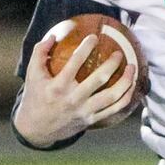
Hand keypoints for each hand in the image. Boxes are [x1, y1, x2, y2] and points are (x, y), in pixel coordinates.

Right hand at [13, 34, 135, 147]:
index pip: (74, 63)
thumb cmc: (36, 97)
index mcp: (58, 86)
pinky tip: (132, 85)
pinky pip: (115, 109)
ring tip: (132, 68)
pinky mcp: (92, 120)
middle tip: (119, 53)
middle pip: (99, 79)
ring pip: (113, 96)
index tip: (94, 37)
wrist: (37, 129)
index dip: (86, 48)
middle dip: (112, 63)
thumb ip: (39, 54)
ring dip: (126, 81)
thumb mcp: (32, 75)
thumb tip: (53, 35)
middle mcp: (73, 99)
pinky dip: (126, 97)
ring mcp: (84, 111)